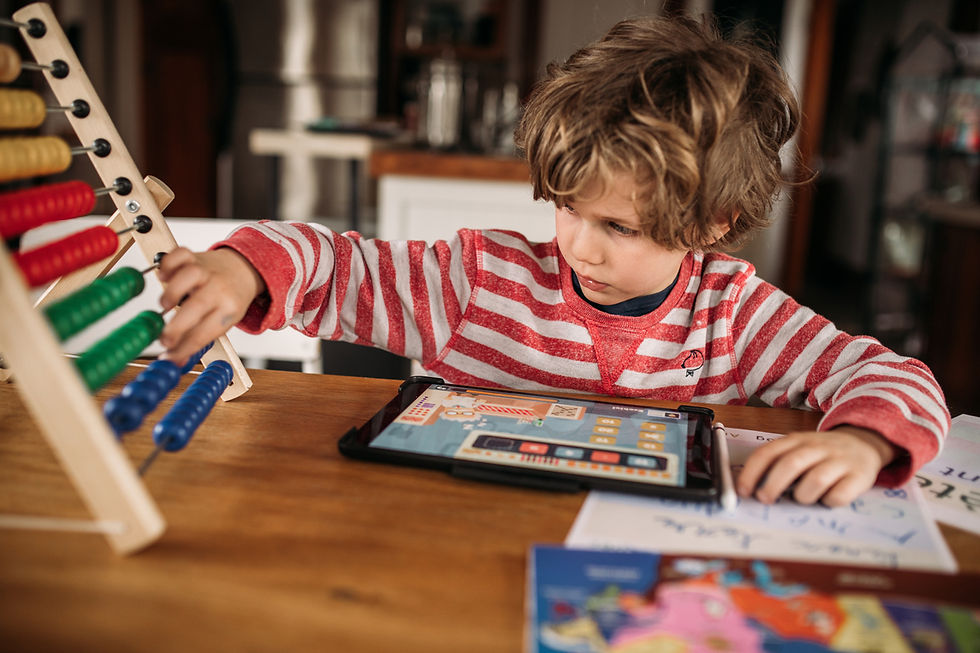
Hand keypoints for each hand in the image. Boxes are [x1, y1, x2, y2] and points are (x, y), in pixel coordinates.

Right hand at [156, 247, 265, 365]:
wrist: (243, 269)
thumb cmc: (229, 300)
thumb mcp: (223, 321)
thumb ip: (198, 338)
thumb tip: (173, 362)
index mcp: (229, 310)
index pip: (205, 332)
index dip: (185, 348)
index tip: (169, 358)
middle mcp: (218, 288)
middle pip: (198, 305)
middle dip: (178, 327)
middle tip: (163, 340)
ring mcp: (206, 271)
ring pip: (189, 275)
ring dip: (172, 291)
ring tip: (165, 305)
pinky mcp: (194, 256)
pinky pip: (180, 254)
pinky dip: (168, 263)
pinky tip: (163, 276)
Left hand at [735, 426, 896, 506]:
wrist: (864, 442)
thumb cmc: (822, 453)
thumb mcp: (798, 448)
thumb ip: (777, 462)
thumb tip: (751, 488)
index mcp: (797, 440)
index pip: (769, 453)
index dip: (752, 472)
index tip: (743, 491)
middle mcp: (818, 447)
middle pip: (791, 464)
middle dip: (773, 485)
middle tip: (765, 499)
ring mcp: (840, 461)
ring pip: (816, 479)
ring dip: (803, 495)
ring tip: (802, 498)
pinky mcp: (859, 477)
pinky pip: (840, 494)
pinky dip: (829, 501)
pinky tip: (826, 499)